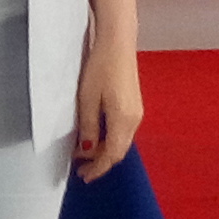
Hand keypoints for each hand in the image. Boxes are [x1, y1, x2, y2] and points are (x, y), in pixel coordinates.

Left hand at [73, 27, 140, 180]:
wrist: (117, 42)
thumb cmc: (100, 66)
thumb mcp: (87, 98)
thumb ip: (88, 126)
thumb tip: (87, 150)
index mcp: (123, 120)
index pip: (111, 155)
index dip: (98, 169)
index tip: (84, 177)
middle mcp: (134, 119)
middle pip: (118, 151)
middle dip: (101, 162)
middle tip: (81, 169)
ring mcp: (136, 112)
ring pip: (121, 141)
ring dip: (104, 150)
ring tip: (84, 154)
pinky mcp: (134, 104)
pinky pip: (123, 130)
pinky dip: (109, 138)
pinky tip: (96, 135)